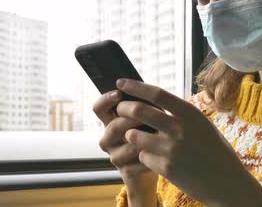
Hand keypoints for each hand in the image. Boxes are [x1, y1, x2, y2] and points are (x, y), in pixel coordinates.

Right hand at [92, 90, 158, 204]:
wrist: (156, 165)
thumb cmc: (152, 134)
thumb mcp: (148, 117)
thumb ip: (143, 105)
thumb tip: (147, 90)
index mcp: (111, 122)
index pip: (99, 108)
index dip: (106, 100)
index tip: (119, 93)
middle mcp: (109, 139)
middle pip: (113, 126)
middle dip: (132, 119)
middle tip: (149, 116)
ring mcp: (115, 156)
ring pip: (127, 145)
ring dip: (145, 139)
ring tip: (161, 135)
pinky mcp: (126, 172)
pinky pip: (137, 163)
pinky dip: (152, 156)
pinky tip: (162, 153)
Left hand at [115, 79, 261, 206]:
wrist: (227, 182)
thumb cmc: (215, 151)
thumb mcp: (202, 125)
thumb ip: (180, 115)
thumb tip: (153, 103)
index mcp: (190, 113)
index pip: (157, 94)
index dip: (136, 87)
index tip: (121, 82)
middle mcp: (180, 128)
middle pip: (140, 111)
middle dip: (124, 109)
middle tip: (119, 110)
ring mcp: (172, 149)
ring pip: (135, 136)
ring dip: (131, 135)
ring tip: (136, 137)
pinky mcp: (167, 168)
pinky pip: (143, 157)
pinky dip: (144, 157)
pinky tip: (155, 159)